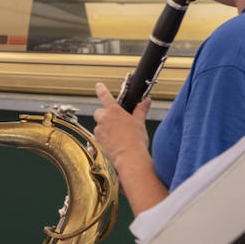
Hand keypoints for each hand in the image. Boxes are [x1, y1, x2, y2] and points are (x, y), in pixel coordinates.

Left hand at [93, 83, 167, 212]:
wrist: (130, 157)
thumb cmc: (136, 140)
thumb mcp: (139, 122)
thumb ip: (141, 110)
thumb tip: (146, 101)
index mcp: (114, 111)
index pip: (105, 96)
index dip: (101, 89)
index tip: (98, 85)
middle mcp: (104, 119)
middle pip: (99, 112)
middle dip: (105, 115)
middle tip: (115, 120)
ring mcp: (99, 131)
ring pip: (98, 125)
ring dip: (104, 127)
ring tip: (117, 134)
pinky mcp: (98, 141)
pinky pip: (98, 136)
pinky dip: (104, 137)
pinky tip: (113, 142)